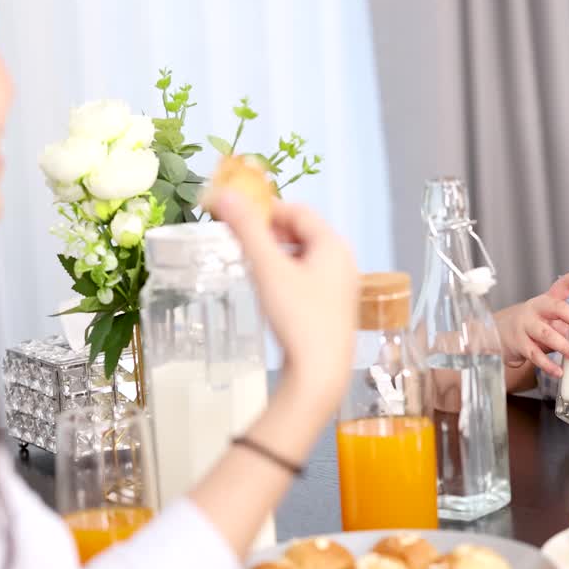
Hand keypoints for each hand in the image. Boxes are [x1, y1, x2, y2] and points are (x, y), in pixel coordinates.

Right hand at [211, 190, 357, 409]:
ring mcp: (342, 285)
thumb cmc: (299, 319)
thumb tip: (225, 194)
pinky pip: (308, 277)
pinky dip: (287, 274)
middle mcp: (343, 261)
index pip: (297, 210)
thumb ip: (246, 229)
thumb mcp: (268, 268)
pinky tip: (270, 289)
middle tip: (241, 239)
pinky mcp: (334, 307)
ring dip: (277, 253)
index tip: (238, 214)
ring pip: (304, 255)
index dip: (266, 208)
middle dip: (270, 231)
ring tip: (252, 264)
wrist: (320, 374)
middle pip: (302, 231)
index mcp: (333, 245)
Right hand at [497, 270, 568, 378]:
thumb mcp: (549, 321)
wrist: (498, 335)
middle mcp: (535, 308)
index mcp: (547, 300)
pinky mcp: (518, 343)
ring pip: (546, 333)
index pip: (563, 284)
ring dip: (564, 346)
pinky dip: (548, 365)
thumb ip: (568, 327)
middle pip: (557, 308)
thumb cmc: (533, 328)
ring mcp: (525, 325)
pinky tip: (558, 372)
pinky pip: (535, 354)